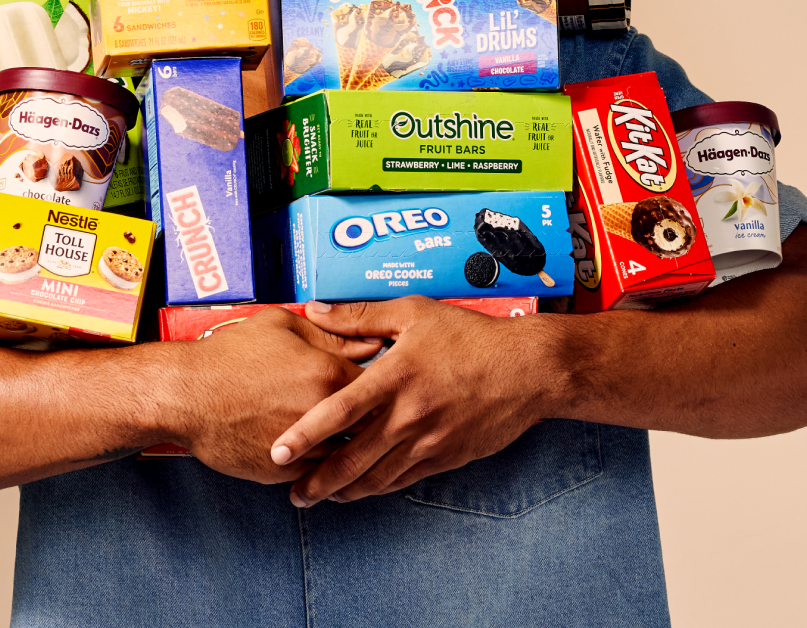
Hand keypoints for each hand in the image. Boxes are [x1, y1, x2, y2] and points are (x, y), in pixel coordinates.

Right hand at [164, 307, 380, 484]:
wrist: (186, 394)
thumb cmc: (229, 355)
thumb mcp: (282, 326)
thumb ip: (332, 335)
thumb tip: (371, 344)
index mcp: (328, 374)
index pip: (381, 387)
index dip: (386, 388)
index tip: (387, 388)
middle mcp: (322, 414)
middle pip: (372, 426)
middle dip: (377, 423)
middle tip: (381, 419)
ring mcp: (304, 447)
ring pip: (348, 456)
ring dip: (353, 449)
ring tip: (359, 443)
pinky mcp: (283, 471)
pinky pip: (319, 474)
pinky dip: (326, 468)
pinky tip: (325, 457)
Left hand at [271, 297, 555, 505]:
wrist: (527, 370)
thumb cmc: (470, 336)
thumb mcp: (414, 313)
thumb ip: (360, 316)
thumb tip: (314, 309)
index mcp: (394, 377)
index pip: (339, 413)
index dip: (305, 435)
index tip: (278, 451)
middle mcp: (408, 415)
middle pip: (351, 459)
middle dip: (316, 482)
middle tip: (291, 493)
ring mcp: (428, 441)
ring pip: (376, 478)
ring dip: (343, 492)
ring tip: (317, 498)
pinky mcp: (445, 457)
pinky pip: (403, 480)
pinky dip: (377, 488)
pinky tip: (360, 490)